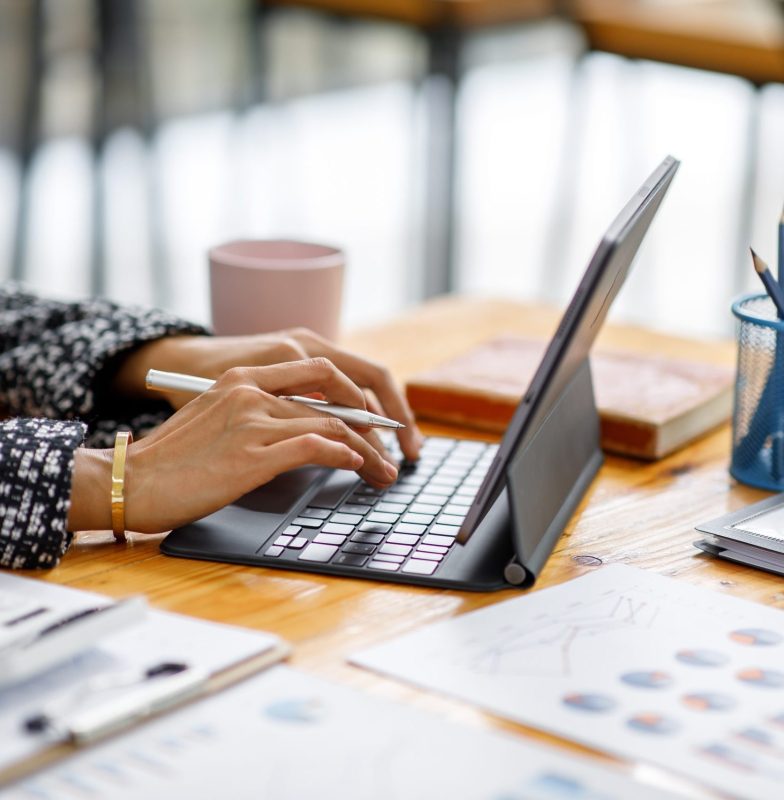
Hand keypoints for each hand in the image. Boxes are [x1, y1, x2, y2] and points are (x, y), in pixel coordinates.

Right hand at [69, 360, 399, 533]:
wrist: (131, 479)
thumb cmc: (175, 458)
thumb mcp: (219, 418)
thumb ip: (261, 412)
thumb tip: (312, 432)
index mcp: (245, 376)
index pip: (321, 372)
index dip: (358, 396)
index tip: (376, 422)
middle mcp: (252, 388)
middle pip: (336, 394)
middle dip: (374, 423)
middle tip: (393, 449)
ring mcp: (252, 418)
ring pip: (333, 425)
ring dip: (367, 451)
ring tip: (383, 474)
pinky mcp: (252, 453)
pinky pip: (316, 446)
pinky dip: (345, 456)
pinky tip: (357, 468)